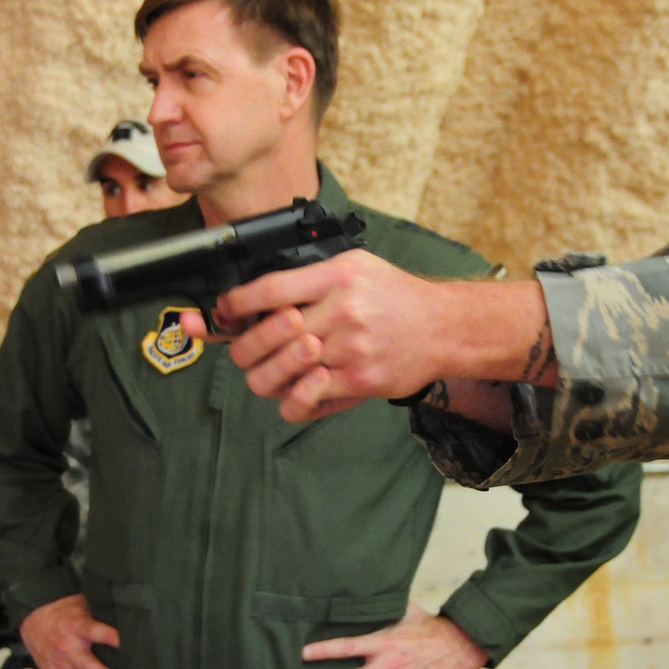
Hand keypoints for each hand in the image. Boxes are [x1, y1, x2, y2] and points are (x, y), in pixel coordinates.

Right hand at [19, 593, 122, 668]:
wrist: (33, 618)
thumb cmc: (65, 610)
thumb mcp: (83, 603)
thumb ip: (102, 613)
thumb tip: (130, 617)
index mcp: (77, 626)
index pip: (100, 633)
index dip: (116, 640)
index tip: (133, 648)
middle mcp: (67, 647)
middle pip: (90, 667)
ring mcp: (60, 664)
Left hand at [180, 254, 557, 422]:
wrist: (443, 328)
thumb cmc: (395, 296)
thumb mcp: (354, 266)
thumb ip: (308, 278)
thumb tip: (256, 297)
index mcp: (336, 277)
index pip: (268, 290)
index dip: (235, 304)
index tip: (225, 310)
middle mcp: (341, 312)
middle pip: (265, 336)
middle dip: (243, 344)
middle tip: (245, 345)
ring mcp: (349, 350)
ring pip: (277, 373)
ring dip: (264, 374)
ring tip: (269, 368)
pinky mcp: (358, 381)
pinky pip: (303, 401)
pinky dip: (290, 399)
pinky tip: (296, 389)